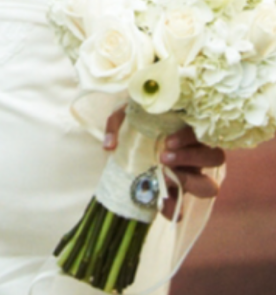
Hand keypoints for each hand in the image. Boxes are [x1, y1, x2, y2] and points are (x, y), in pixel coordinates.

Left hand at [103, 109, 224, 219]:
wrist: (128, 140)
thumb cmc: (134, 124)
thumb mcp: (124, 117)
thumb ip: (116, 125)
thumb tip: (110, 145)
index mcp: (187, 130)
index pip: (202, 132)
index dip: (190, 139)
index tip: (168, 141)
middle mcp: (195, 153)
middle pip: (215, 158)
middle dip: (192, 158)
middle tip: (164, 157)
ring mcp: (191, 175)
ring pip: (209, 185)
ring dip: (190, 182)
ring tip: (164, 177)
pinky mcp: (178, 194)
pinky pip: (184, 208)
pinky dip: (173, 208)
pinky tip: (159, 203)